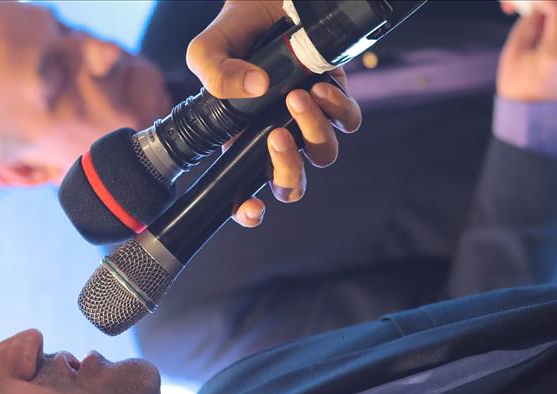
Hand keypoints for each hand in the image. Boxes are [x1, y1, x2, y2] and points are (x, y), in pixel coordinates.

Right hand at [186, 0, 362, 227]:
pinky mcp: (335, 99)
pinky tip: (320, 86)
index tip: (253, 208)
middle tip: (276, 135)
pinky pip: (348, 121)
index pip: (244, 190)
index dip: (248, 210)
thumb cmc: (236, 30)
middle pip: (291, 185)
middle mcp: (277, 137)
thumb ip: (215, 75)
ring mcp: (309, 121)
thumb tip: (257, 90)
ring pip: (324, 154)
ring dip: (312, 131)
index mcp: (243, 140)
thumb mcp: (207, 50)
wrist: (269, 0)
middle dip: (288, 170)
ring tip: (296, 96)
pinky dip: (338, 109)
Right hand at [496, 1, 556, 102]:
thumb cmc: (518, 89)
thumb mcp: (513, 53)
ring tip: (546, 35)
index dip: (546, 1)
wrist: (532, 120)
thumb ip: (528, 24)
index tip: (536, 2)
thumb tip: (540, 7)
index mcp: (556, 56)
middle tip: (540, 16)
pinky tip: (555, 47)